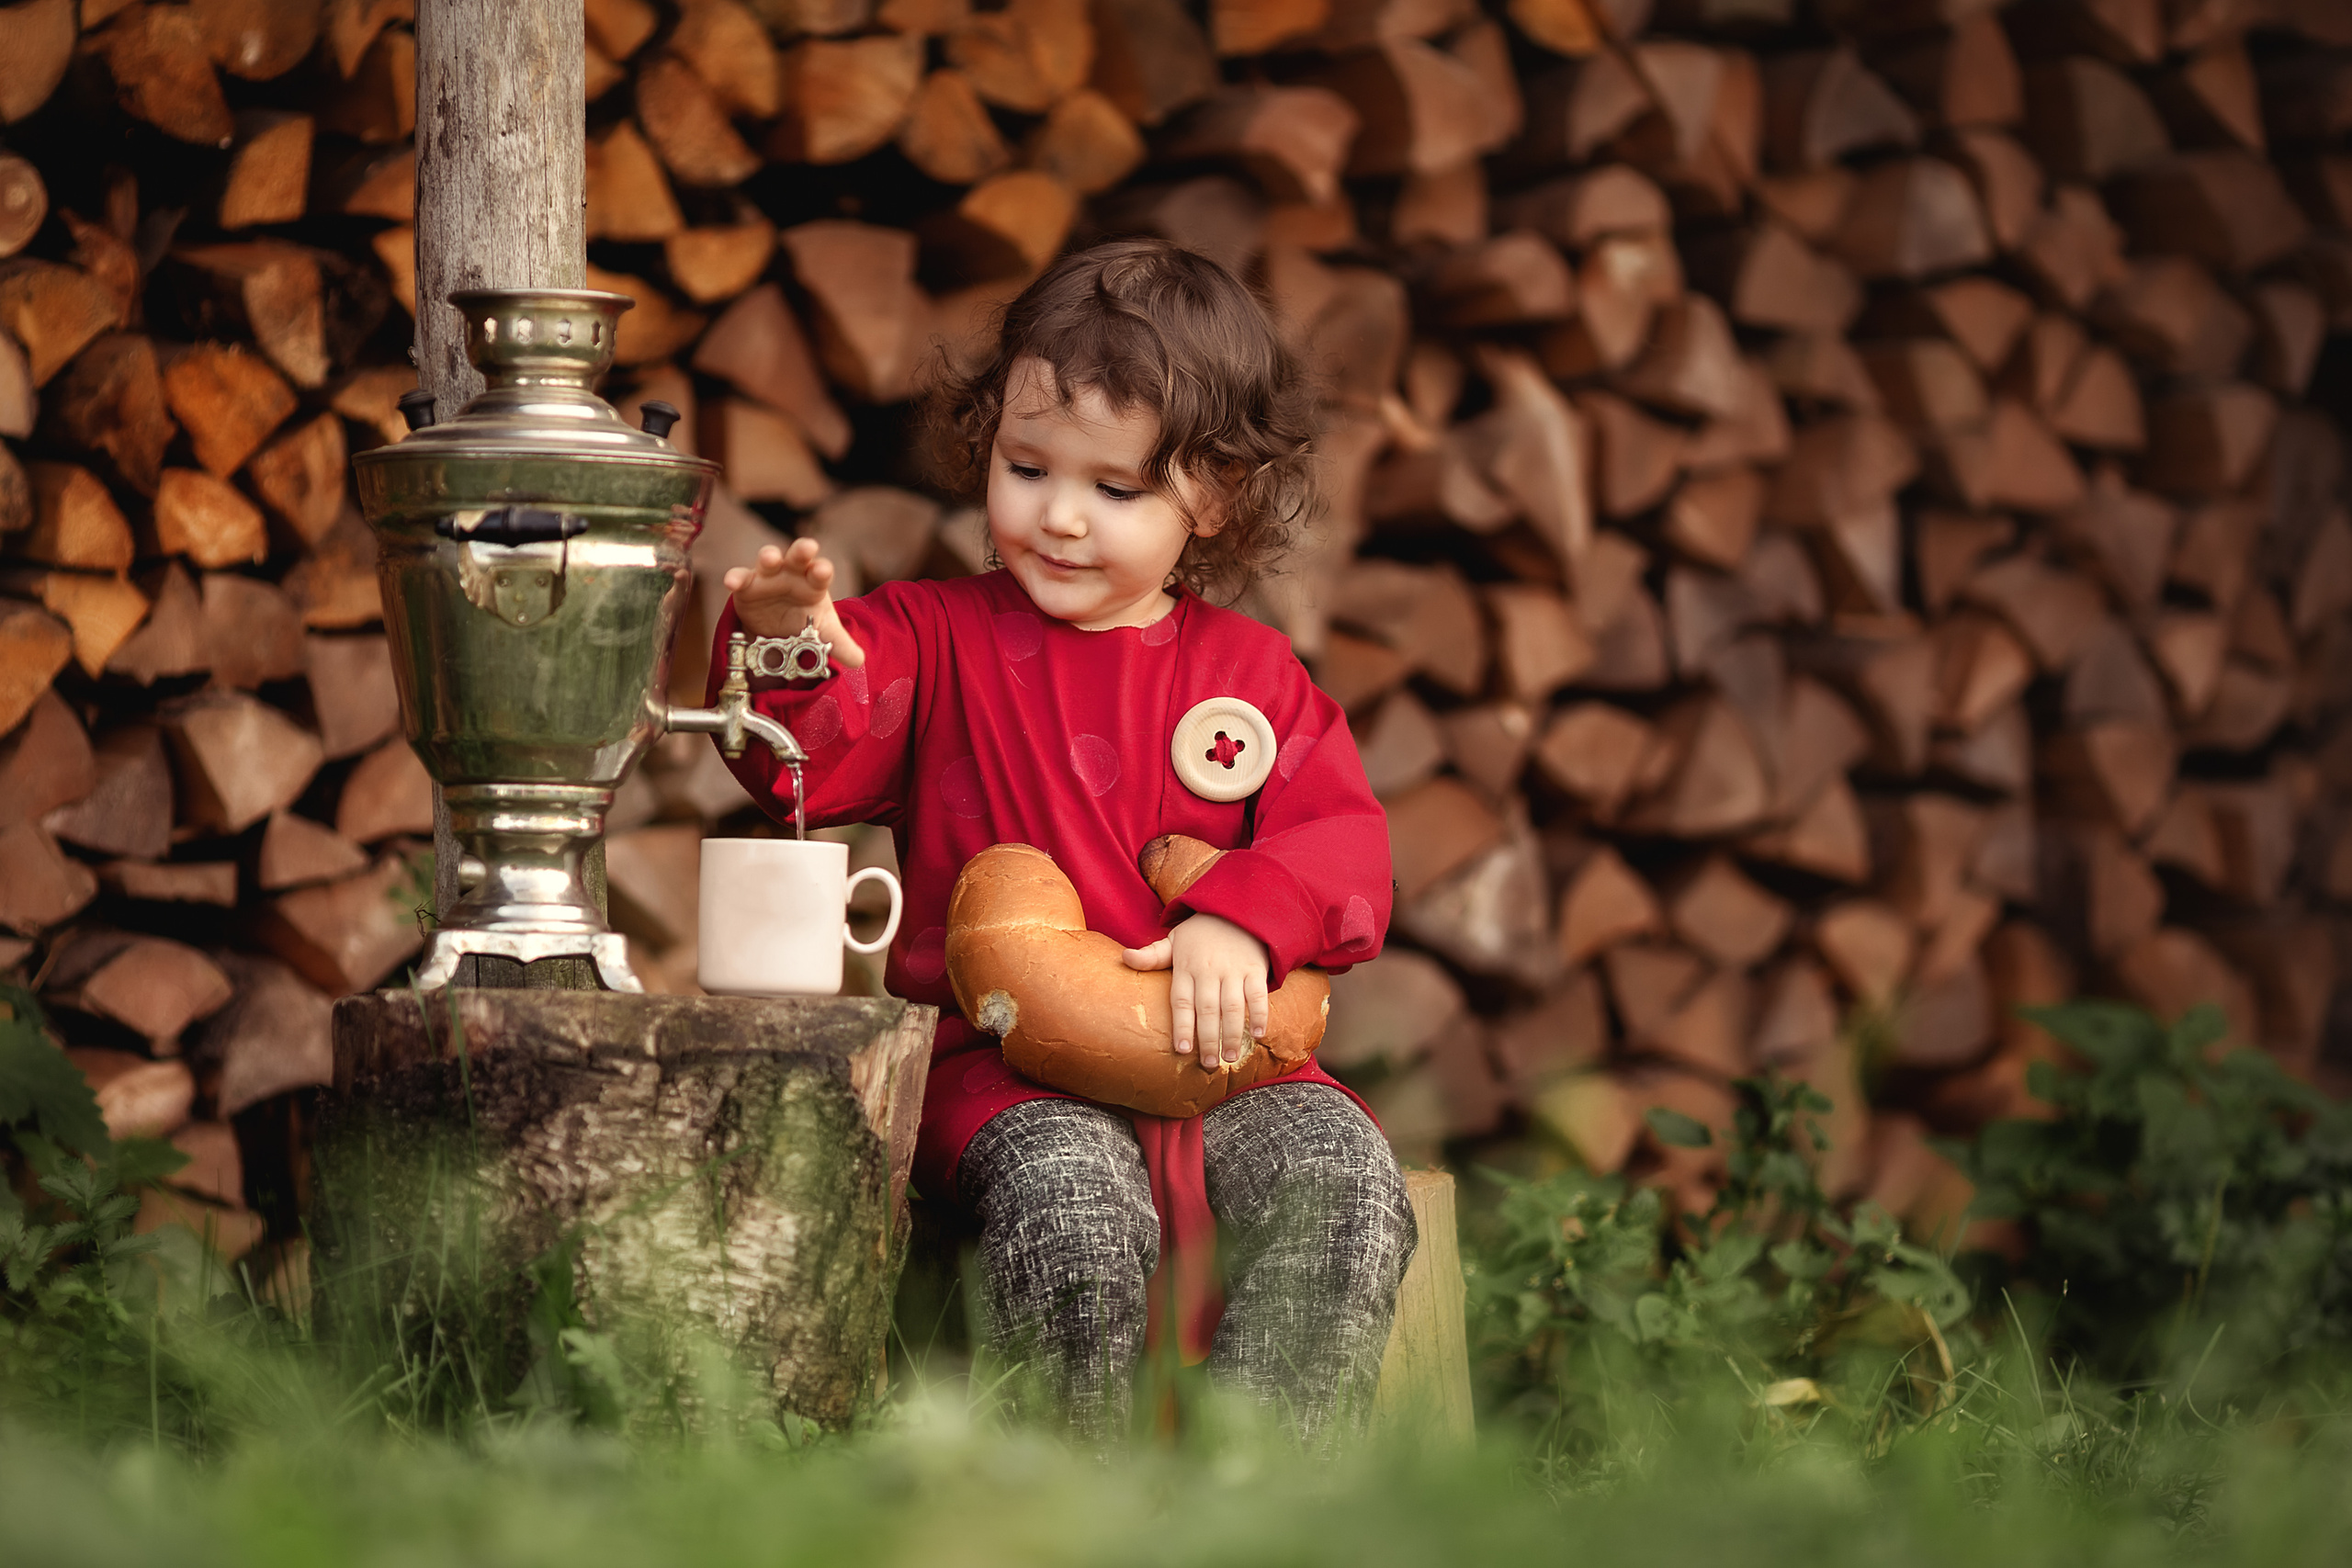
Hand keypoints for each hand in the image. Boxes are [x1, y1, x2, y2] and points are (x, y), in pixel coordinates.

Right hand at [722, 538, 865, 667]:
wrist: (776, 631)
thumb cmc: (804, 623)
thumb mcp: (823, 634)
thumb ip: (840, 646)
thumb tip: (859, 662)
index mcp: (814, 583)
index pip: (821, 572)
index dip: (822, 570)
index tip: (823, 570)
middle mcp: (793, 574)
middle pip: (799, 557)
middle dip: (802, 551)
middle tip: (807, 547)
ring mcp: (769, 577)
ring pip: (769, 561)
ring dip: (769, 557)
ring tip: (769, 558)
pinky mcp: (747, 587)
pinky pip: (740, 578)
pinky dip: (735, 577)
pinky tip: (731, 582)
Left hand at [1121, 913, 1268, 1070]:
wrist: (1236, 909)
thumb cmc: (1201, 932)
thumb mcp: (1174, 940)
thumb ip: (1152, 955)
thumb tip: (1124, 958)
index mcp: (1187, 967)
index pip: (1182, 1001)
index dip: (1183, 1026)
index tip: (1182, 1050)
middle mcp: (1209, 970)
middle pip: (1207, 1010)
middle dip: (1208, 1039)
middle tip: (1209, 1065)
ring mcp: (1233, 970)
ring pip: (1232, 1007)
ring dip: (1232, 1034)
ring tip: (1230, 1058)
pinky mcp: (1255, 969)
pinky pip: (1257, 995)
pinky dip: (1259, 1014)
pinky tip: (1257, 1035)